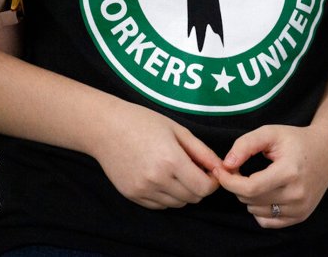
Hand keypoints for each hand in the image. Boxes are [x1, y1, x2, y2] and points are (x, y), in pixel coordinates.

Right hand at [94, 104, 222, 209]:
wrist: (105, 128)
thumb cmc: (143, 122)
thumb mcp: (178, 130)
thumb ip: (202, 152)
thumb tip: (222, 168)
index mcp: (171, 160)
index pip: (204, 188)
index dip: (212, 181)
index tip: (210, 171)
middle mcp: (157, 179)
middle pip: (192, 198)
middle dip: (199, 186)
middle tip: (193, 169)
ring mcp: (143, 190)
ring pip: (177, 204)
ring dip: (183, 192)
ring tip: (175, 171)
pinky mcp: (132, 195)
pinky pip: (159, 205)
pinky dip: (166, 196)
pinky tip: (161, 177)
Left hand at [214, 124, 327, 228]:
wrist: (327, 152)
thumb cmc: (296, 140)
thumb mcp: (270, 133)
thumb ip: (245, 144)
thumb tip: (226, 164)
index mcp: (289, 172)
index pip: (250, 187)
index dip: (229, 181)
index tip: (221, 170)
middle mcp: (297, 194)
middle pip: (250, 200)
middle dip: (237, 185)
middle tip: (239, 170)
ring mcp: (300, 208)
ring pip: (255, 211)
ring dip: (248, 197)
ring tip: (256, 178)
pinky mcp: (300, 216)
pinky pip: (267, 221)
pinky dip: (259, 209)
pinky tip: (265, 192)